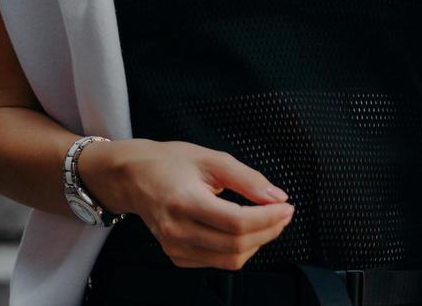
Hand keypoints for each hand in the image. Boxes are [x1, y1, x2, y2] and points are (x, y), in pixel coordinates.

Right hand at [81, 138, 293, 270]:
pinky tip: (245, 231)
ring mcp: (174, 247)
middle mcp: (176, 230)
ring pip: (229, 260)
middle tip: (284, 213)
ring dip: (258, 243)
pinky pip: (217, 262)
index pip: (236, 223)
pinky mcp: (176, 256)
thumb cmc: (172, 162)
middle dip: (269, 231)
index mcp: (184, 202)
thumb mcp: (213, 159)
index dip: (269, 218)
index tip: (288, 206)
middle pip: (236, 245)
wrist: (133, 177)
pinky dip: (239, 250)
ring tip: (270, 220)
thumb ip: (248, 179)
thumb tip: (278, 197)